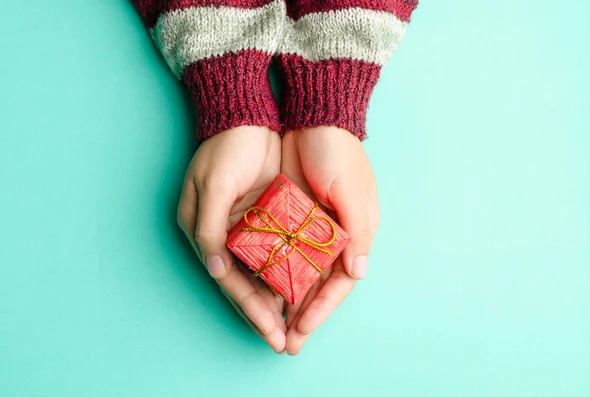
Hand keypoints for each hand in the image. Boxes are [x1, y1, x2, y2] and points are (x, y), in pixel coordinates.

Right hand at [177, 126, 285, 352]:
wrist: (247, 114)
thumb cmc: (226, 148)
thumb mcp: (215, 184)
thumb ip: (210, 229)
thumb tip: (216, 270)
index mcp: (206, 232)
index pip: (231, 281)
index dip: (251, 309)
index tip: (271, 334)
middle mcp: (225, 235)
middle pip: (247, 284)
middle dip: (266, 315)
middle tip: (286, 343)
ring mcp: (246, 227)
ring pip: (263, 273)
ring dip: (277, 299)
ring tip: (296, 327)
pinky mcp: (266, 215)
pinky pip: (276, 252)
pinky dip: (286, 273)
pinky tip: (301, 290)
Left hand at [281, 126, 379, 354]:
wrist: (314, 117)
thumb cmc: (339, 153)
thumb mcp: (352, 193)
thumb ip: (356, 234)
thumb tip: (357, 273)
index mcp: (354, 232)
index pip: (338, 282)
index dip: (321, 308)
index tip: (302, 330)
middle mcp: (333, 234)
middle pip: (317, 284)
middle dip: (303, 313)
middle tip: (286, 342)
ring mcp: (310, 226)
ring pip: (298, 272)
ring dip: (288, 298)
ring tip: (272, 324)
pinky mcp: (290, 214)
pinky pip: (282, 250)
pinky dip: (275, 271)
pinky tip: (262, 289)